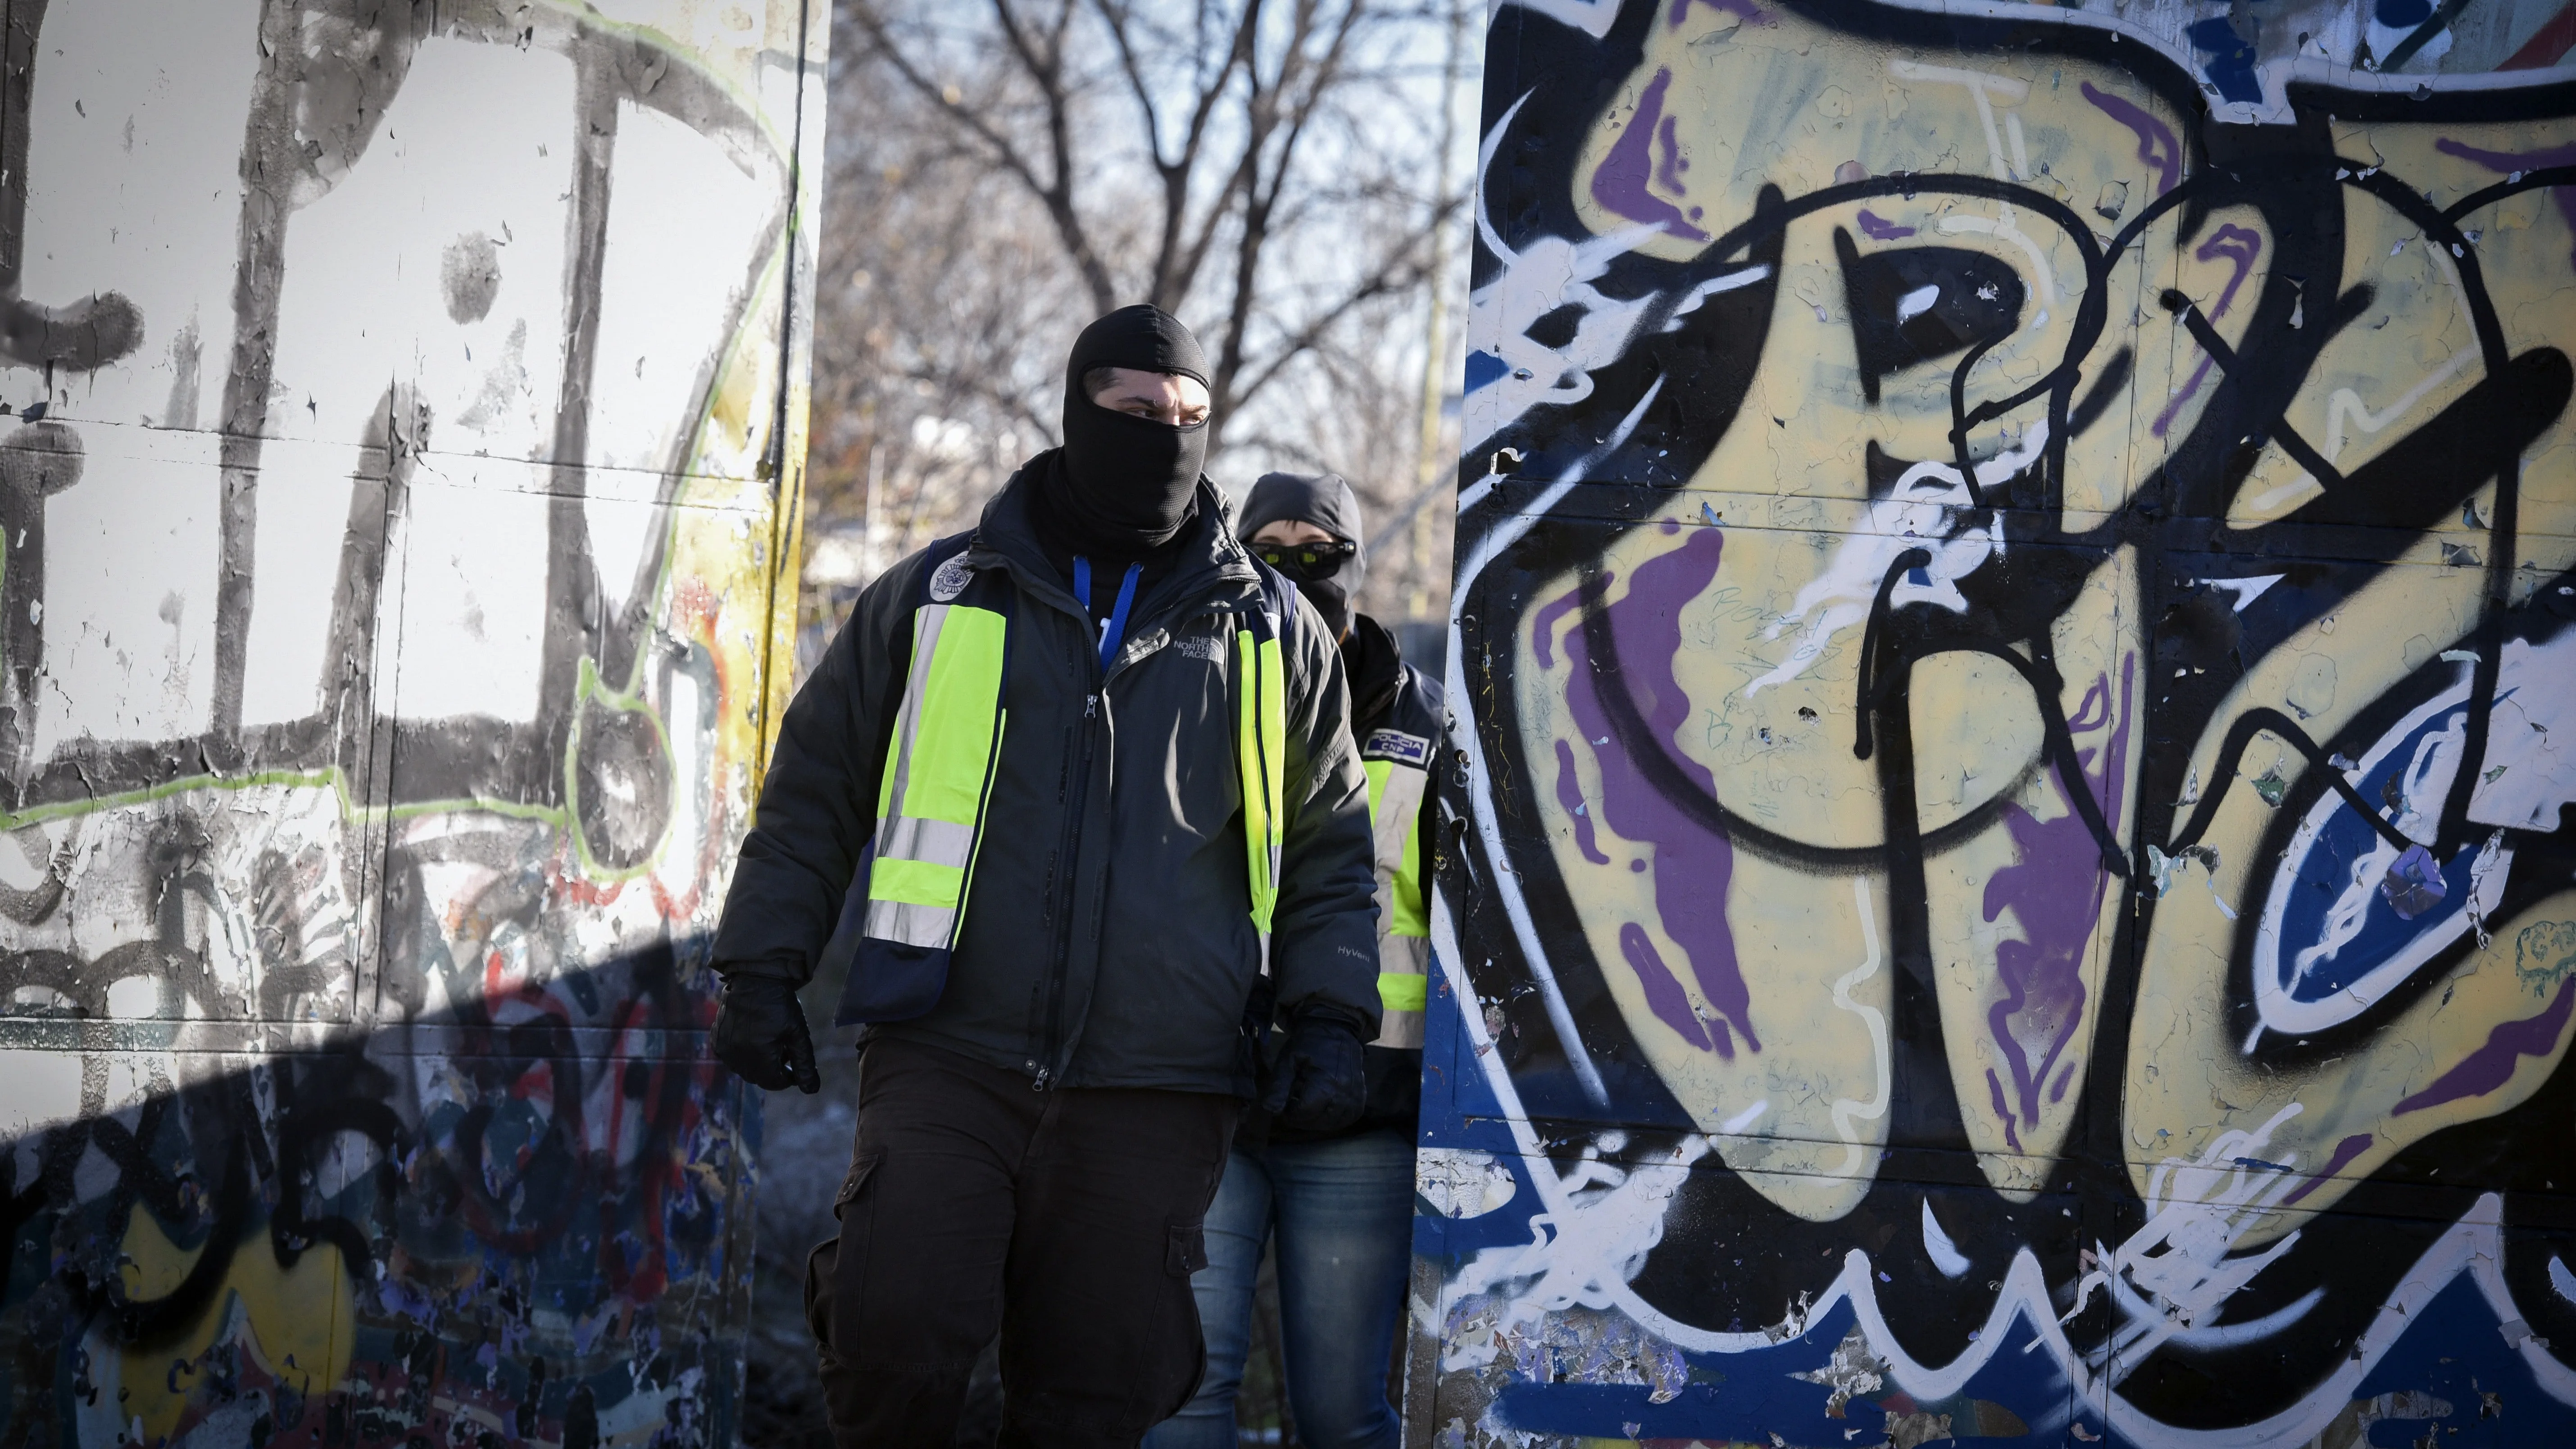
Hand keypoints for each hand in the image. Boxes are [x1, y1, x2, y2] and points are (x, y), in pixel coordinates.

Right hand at [713, 975, 819, 1092]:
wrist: (754, 977)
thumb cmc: (780, 1004)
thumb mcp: (797, 1033)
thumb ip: (805, 1063)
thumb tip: (811, 1090)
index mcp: (758, 1055)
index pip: (774, 1082)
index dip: (788, 1078)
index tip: (796, 1065)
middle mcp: (736, 1056)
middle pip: (759, 1078)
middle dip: (774, 1070)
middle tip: (785, 1051)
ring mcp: (723, 1049)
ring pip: (744, 1069)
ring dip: (759, 1063)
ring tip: (771, 1042)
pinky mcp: (716, 1040)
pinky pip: (732, 1058)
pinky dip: (744, 1054)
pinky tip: (754, 1037)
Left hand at [1262, 1009, 1365, 1132]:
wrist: (1335, 1027)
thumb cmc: (1307, 1044)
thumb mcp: (1288, 1061)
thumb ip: (1279, 1088)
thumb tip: (1271, 1111)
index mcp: (1324, 1081)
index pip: (1305, 1113)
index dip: (1291, 1114)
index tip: (1285, 1105)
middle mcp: (1343, 1091)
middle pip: (1320, 1121)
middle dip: (1303, 1120)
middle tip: (1294, 1107)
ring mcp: (1355, 1093)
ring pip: (1336, 1123)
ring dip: (1319, 1122)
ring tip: (1309, 1109)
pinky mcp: (1361, 1093)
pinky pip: (1351, 1116)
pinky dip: (1337, 1119)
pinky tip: (1326, 1111)